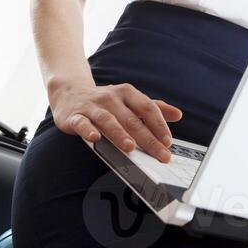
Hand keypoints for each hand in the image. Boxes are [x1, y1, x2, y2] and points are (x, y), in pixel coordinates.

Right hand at [51, 81, 182, 160]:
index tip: (168, 142)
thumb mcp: (130, 100)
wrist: (70, 93)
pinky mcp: (75, 116)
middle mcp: (111, 98)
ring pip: (108, 120)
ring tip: (131, 147)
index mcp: (127, 93)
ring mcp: (92, 106)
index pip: (148, 108)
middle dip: (148, 138)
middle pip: (132, 119)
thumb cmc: (106, 101)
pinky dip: (88, 130)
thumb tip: (178, 114)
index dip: (159, 125)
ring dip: (120, 134)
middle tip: (160, 154)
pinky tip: (95, 138)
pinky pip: (82, 123)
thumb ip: (153, 108)